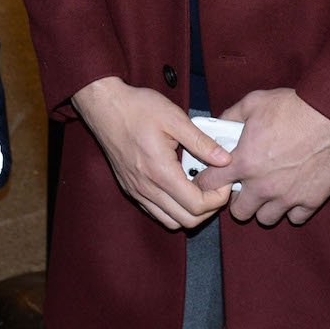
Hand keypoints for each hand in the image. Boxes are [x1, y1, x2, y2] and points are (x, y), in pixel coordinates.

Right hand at [71, 76, 232, 230]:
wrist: (104, 107)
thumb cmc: (137, 108)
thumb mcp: (174, 118)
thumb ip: (201, 142)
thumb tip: (225, 159)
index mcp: (160, 171)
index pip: (197, 205)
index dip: (218, 198)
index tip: (224, 181)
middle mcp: (147, 188)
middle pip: (187, 221)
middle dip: (209, 209)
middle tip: (216, 187)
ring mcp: (137, 191)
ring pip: (171, 221)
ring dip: (190, 212)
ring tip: (198, 187)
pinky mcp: (131, 189)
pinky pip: (156, 212)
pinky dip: (173, 209)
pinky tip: (179, 186)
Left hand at [196, 88, 329, 226]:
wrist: (329, 115)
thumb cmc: (291, 107)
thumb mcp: (253, 102)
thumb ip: (231, 116)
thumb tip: (221, 123)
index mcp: (244, 162)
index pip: (210, 185)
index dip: (207, 182)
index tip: (212, 179)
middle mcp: (263, 185)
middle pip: (239, 212)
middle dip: (239, 201)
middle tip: (245, 187)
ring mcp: (287, 196)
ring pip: (266, 219)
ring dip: (265, 207)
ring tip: (269, 192)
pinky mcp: (311, 200)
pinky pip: (295, 218)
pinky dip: (292, 209)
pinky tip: (292, 194)